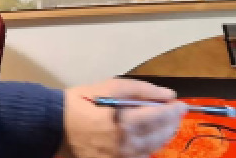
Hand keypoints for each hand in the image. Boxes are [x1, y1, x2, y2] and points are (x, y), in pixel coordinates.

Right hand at [58, 78, 187, 157]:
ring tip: (164, 125)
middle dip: (171, 124)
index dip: (175, 111)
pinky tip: (148, 139)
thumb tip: (168, 96)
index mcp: (125, 123)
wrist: (54, 126)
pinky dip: (148, 149)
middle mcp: (126, 145)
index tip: (182, 105)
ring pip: (153, 150)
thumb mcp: (111, 86)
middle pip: (160, 136)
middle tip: (175, 114)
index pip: (160, 118)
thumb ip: (142, 90)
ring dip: (163, 137)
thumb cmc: (82, 102)